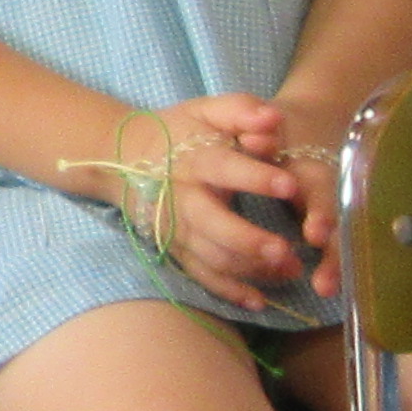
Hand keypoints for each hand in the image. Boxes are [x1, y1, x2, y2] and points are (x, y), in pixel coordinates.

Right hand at [139, 95, 319, 302]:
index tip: (290, 185)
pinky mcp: (175, 249)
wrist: (121, 158)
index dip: (255, 177)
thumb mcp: (205, 110)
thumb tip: (273, 118)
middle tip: (286, 251)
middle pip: (212, 225)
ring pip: (211, 256)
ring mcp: (176, 229)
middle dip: (249, 240)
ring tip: (290, 270)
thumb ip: (240, 109)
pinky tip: (258, 300)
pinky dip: (227, 291)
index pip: (224, 168)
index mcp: (194, 160)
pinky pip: (201, 275)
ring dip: (249, 269)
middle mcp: (182, 198)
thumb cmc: (177, 132)